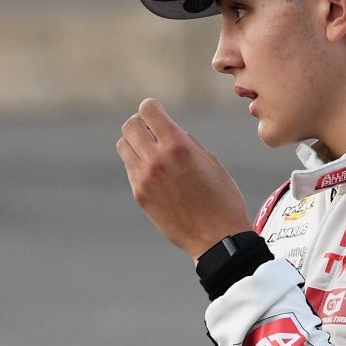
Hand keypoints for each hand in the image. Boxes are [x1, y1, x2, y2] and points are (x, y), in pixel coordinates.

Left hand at [116, 98, 251, 258]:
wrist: (216, 238)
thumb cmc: (221, 197)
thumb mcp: (210, 160)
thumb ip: (184, 141)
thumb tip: (165, 130)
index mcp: (177, 145)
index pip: (148, 110)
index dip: (152, 108)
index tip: (158, 113)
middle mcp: (155, 159)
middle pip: (130, 125)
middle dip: (141, 123)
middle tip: (153, 131)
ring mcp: (143, 178)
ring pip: (124, 145)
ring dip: (135, 142)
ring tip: (152, 150)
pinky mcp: (139, 194)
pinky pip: (129, 168)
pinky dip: (137, 162)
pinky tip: (155, 171)